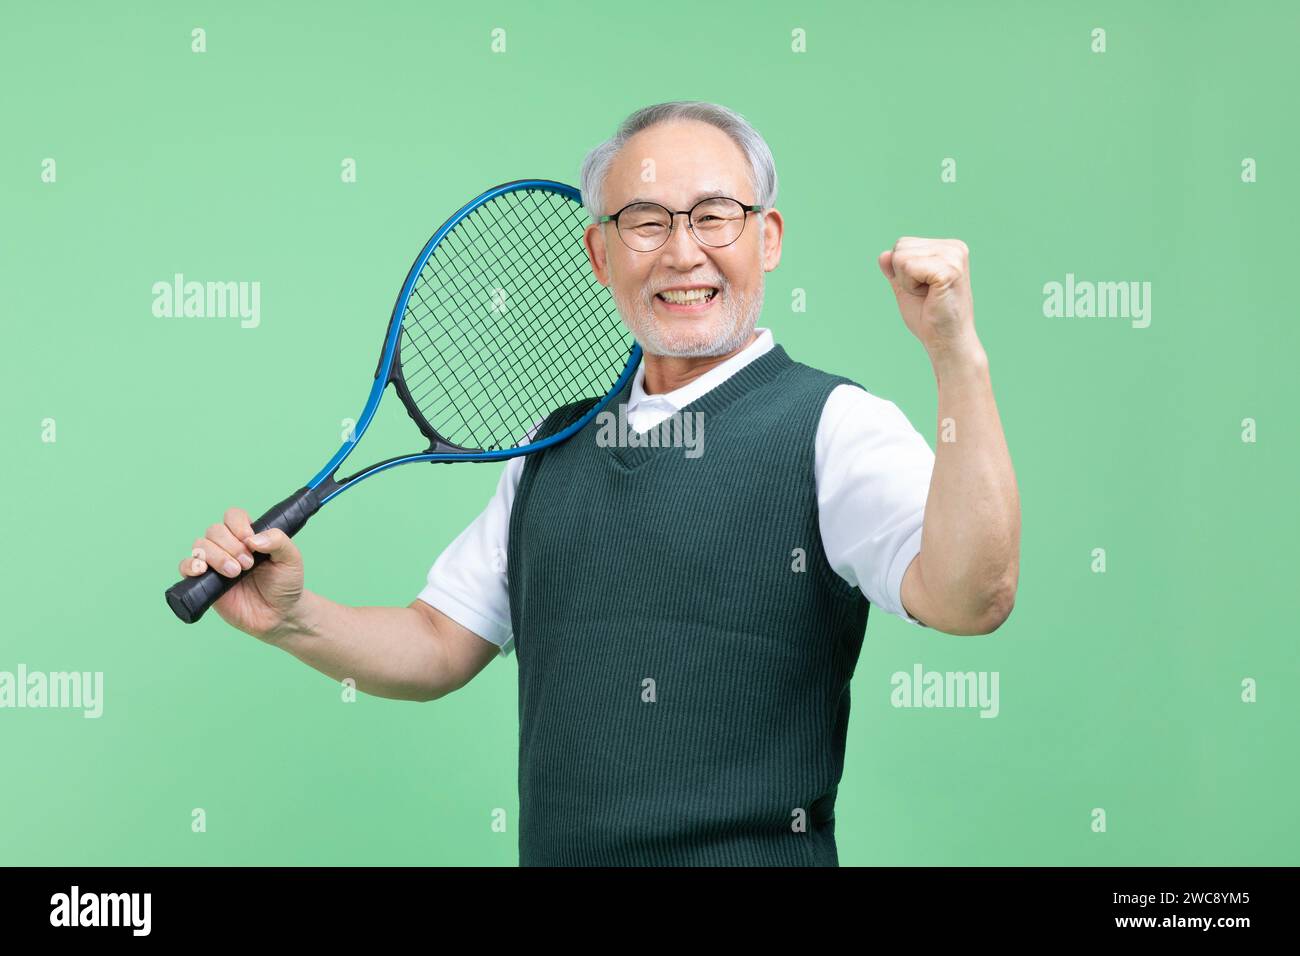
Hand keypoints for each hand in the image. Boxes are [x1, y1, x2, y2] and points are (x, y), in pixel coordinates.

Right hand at [178, 507, 305, 639]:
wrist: (279, 615)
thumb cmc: (285, 584)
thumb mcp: (292, 559)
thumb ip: (278, 541)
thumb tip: (252, 539)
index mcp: (248, 536)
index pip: (233, 516)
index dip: (238, 525)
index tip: (250, 541)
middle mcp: (229, 546)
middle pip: (215, 530)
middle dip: (230, 546)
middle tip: (248, 565)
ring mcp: (215, 564)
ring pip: (200, 545)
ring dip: (216, 556)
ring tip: (235, 573)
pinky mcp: (205, 582)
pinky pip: (186, 566)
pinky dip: (190, 565)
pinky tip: (203, 571)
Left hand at [878, 237, 977, 357]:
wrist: (946, 341)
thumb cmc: (928, 317)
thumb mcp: (906, 287)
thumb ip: (895, 269)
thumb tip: (884, 254)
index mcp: (948, 247)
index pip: (903, 244)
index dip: (902, 271)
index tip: (923, 288)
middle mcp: (954, 247)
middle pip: (900, 247)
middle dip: (902, 275)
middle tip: (925, 294)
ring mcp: (954, 257)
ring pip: (901, 257)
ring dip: (907, 282)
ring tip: (928, 296)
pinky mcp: (949, 270)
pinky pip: (908, 267)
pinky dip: (910, 286)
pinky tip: (930, 297)